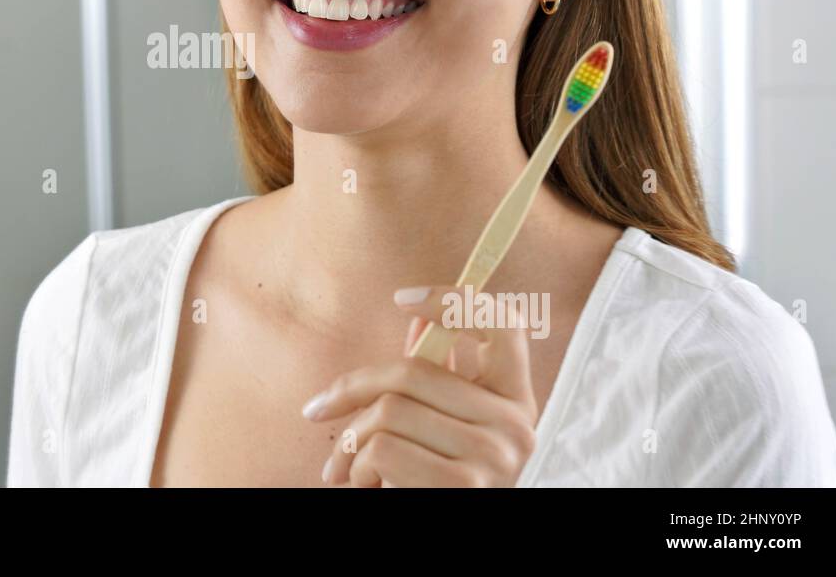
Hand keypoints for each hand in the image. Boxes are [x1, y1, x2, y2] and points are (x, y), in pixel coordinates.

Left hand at [302, 285, 538, 486]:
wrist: (447, 537)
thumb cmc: (435, 478)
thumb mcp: (441, 424)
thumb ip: (434, 376)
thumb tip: (415, 320)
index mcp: (515, 398)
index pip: (504, 324)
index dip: (453, 300)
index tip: (400, 299)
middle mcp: (516, 424)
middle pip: (412, 370)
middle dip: (351, 392)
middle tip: (318, 412)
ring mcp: (495, 457)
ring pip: (388, 411)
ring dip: (350, 442)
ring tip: (349, 466)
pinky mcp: (464, 487)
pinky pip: (382, 451)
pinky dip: (357, 470)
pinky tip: (367, 487)